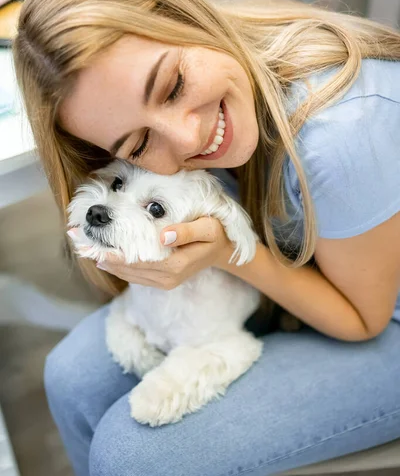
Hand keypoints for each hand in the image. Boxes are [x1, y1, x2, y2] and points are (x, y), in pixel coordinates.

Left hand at [94, 217, 232, 289]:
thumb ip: (187, 231)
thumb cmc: (216, 233)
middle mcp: (167, 278)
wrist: (224, 251)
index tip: (91, 245)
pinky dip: (117, 266)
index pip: (137, 261)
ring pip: (128, 274)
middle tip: (77, 240)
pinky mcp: (162, 281)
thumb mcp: (208, 228)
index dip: (113, 254)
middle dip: (102, 255)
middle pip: (128, 269)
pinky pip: (135, 275)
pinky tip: (103, 255)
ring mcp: (164, 282)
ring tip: (83, 247)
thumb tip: (162, 235)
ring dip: (106, 261)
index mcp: (176, 265)